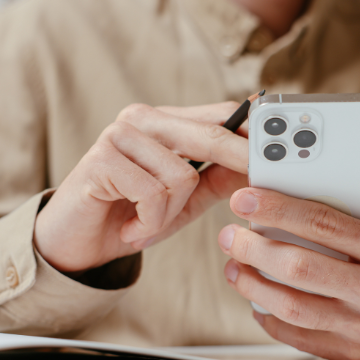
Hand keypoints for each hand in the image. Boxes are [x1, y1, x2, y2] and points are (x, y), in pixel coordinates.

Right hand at [34, 96, 256, 273]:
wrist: (75, 244)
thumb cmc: (129, 216)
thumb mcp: (184, 200)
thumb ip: (218, 179)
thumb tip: (260, 166)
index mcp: (164, 122)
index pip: (220, 114)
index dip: (253, 131)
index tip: (284, 146)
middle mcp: (141, 119)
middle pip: (210, 134)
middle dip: (240, 162)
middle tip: (259, 182)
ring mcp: (119, 135)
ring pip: (183, 174)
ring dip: (169, 213)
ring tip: (147, 222)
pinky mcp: (102, 159)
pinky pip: (154, 194)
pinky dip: (149, 221)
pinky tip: (130, 227)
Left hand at [217, 130, 359, 359]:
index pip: (326, 225)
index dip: (280, 210)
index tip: (246, 199)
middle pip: (302, 268)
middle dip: (256, 248)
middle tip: (231, 234)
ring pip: (295, 307)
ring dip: (255, 286)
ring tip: (235, 266)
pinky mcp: (354, 353)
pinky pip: (301, 337)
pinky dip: (272, 320)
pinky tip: (258, 301)